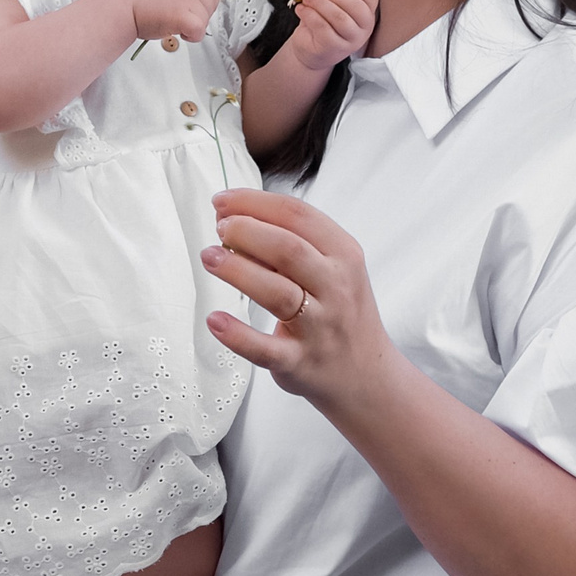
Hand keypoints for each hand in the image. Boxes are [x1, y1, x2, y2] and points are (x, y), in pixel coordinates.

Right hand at [115, 0, 220, 42]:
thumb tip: (192, 2)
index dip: (203, 3)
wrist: (120, 8)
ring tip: (172, 24)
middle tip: (178, 19)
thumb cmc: (135, 1)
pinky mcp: (184, 15)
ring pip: (206, 19)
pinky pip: (200, 31)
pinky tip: (177, 33)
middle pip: (211, 3)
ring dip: (193, 26)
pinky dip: (191, 37)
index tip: (189, 10)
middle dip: (199, 15)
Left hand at [200, 189, 400, 410]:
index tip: (223, 201)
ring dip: (237, 271)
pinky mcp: (299, 361)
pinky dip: (237, 335)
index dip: (255, 203)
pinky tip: (215, 320)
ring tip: (210, 257)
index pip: (298, 215)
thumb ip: (292, 244)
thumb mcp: (332, 269)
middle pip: (288, 249)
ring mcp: (319, 327)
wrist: (365, 374)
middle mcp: (336, 288)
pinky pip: (265, 348)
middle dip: (247, 231)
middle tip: (219, 229)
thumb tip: (234, 219)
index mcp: (344, 255)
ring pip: (277, 293)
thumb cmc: (338, 311)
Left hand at [280, 0, 378, 71]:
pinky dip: (309, 14)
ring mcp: (349, 41)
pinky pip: (322, 27)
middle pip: (357, 7)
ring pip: (339, 17)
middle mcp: (362, 29)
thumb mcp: (330, 1)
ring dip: (320, 3)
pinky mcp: (332, 49)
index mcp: (366, 14)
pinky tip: (301, 9)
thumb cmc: (323, 23)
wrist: (310, 50)